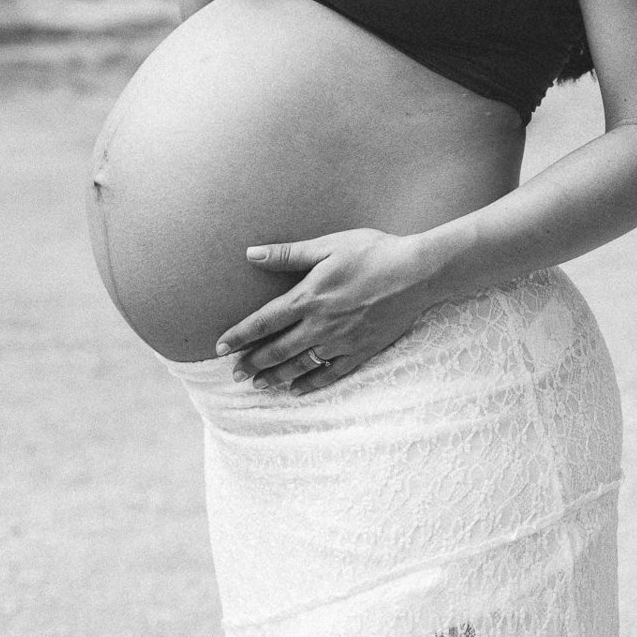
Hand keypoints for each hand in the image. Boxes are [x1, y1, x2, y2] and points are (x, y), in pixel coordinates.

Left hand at [215, 229, 432, 393]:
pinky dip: (311, 384)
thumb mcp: (328, 245)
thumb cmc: (372, 252)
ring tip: (259, 385)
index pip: (264, 321)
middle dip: (253, 362)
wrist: (416, 273)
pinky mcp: (360, 351)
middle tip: (235, 375)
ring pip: (300, 366)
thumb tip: (251, 254)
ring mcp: (340, 342)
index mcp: (309, 296)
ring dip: (276, 376)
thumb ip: (288, 254)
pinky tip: (297, 390)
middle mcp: (320, 324)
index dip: (240, 335)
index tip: (220, 348)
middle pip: (278, 349)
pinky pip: (330, 374)